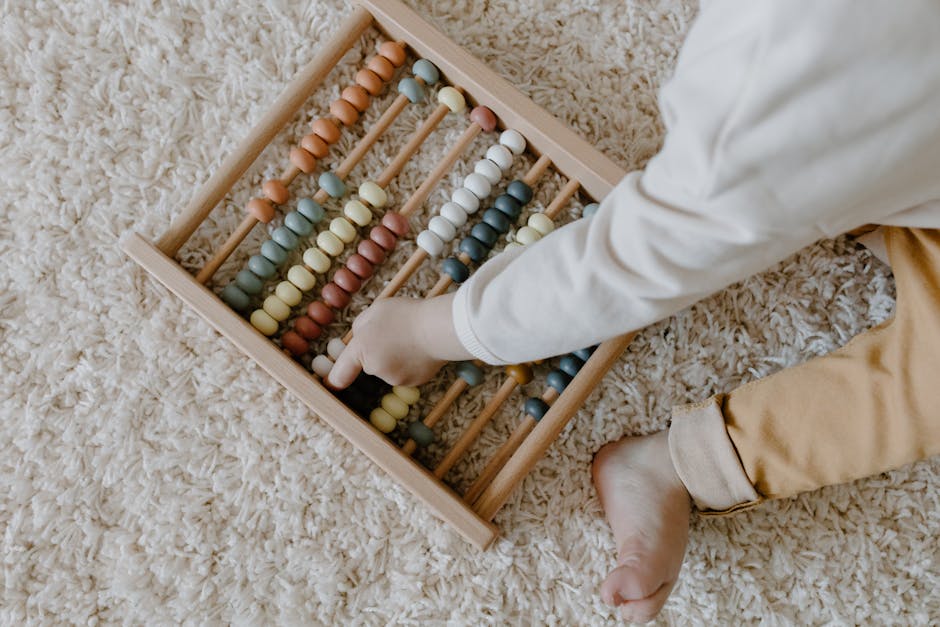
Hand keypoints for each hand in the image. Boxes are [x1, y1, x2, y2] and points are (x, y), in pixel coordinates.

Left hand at [327, 293, 471, 388]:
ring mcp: (396, 378)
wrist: (440, 329)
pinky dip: (411, 364)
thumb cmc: (407, 315)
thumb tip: (360, 338)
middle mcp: (376, 368)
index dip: (334, 380)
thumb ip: (361, 326)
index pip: (339, 374)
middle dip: (377, 352)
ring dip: (396, 358)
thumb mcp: (376, 310)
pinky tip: (421, 349)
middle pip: (370, 364)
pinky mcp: (415, 382)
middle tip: (394, 333)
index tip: (331, 384)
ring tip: (411, 338)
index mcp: (362, 349)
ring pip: (390, 369)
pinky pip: (407, 373)